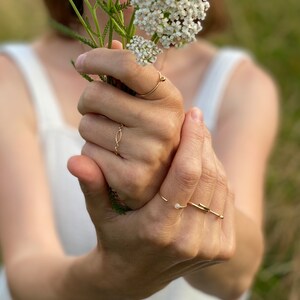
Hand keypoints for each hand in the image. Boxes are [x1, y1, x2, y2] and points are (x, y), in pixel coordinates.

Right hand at [68, 108, 234, 298]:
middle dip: (204, 144)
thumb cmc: (114, 239)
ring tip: (199, 139)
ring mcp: (210, 247)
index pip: (186, 175)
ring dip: (212, 159)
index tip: (192, 114)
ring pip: (221, 187)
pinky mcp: (223, 249)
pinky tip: (205, 165)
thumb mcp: (99, 214)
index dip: (192, 140)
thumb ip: (92, 185)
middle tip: (195, 121)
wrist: (134, 278)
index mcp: (158, 230)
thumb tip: (74, 159)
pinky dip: (218, 178)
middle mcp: (189, 240)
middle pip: (208, 177)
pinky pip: (227, 201)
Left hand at [75, 41, 183, 208]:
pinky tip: (113, 159)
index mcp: (170, 99)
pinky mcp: (132, 178)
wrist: (160, 179)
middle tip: (98, 110)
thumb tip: (113, 41)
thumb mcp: (149, 102)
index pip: (128, 64)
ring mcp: (150, 153)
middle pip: (95, 94)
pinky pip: (87, 153)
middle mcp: (164, 125)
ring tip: (113, 139)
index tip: (82, 62)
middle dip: (88, 101)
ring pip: (87, 126)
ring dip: (90, 130)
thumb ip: (132, 73)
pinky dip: (92, 153)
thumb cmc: (149, 133)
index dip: (97, 58)